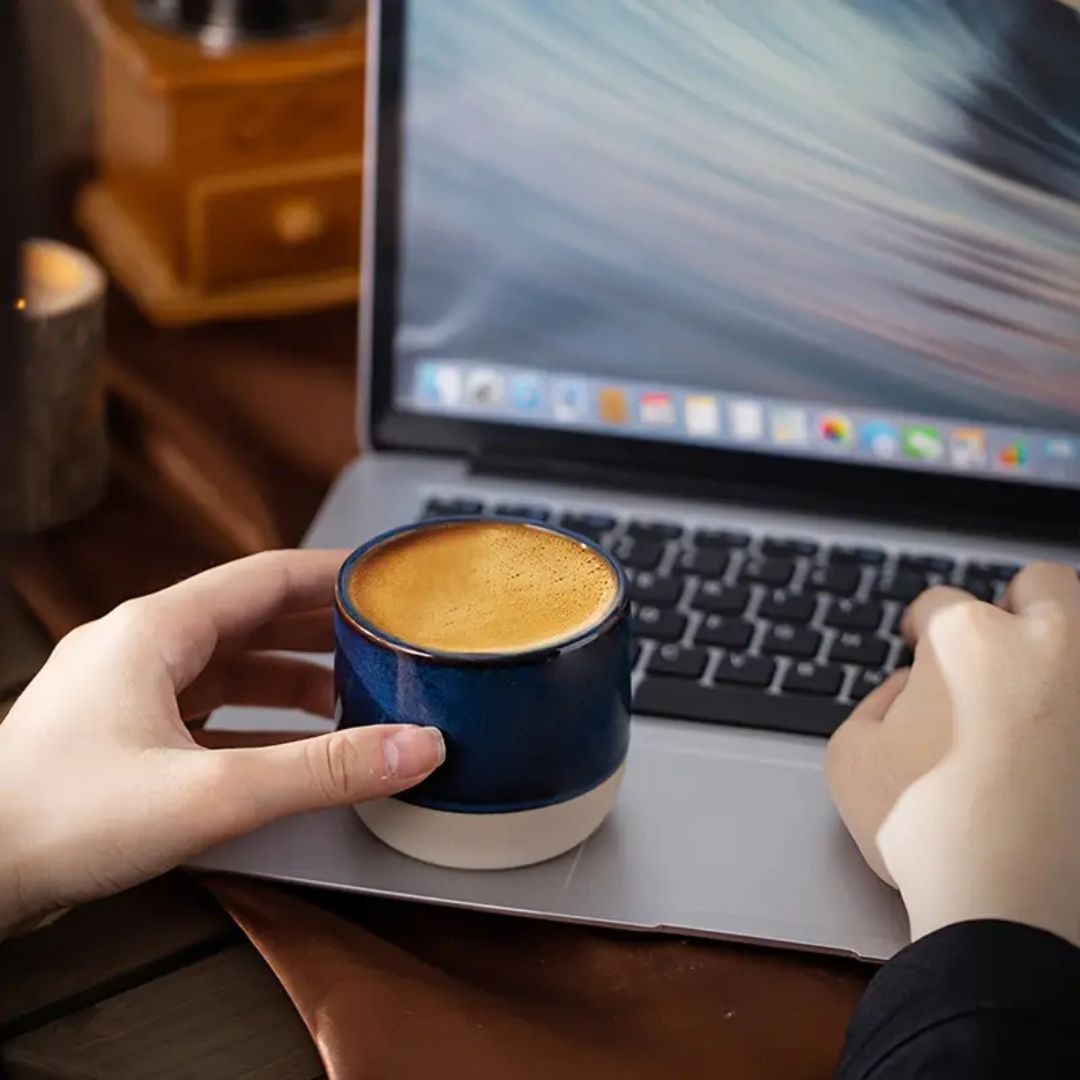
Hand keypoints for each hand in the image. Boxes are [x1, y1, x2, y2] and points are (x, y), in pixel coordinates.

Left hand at [0, 550, 444, 937]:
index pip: (267, 576)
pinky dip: (255, 717)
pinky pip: (204, 707)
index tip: (383, 579)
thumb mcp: (210, 792)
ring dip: (290, 676)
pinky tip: (289, 746)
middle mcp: (138, 648)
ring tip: (350, 695)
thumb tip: (411, 747)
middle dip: (321, 629)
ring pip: (228, 665)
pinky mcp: (117, 735)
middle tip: (380, 640)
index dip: (333, 574)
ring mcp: (123, 690)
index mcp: (155, 631)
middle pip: (252, 618)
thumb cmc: (50, 820)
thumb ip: (320, 771)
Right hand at [827, 562, 1078, 945]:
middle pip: (1042, 586)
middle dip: (1014, 608)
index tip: (916, 644)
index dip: (918, 627)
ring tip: (1039, 693)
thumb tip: (907, 691)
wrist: (1008, 909)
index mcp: (967, 638)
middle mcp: (1047, 644)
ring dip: (1063, 650)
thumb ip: (875, 703)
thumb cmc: (920, 826)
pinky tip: (1060, 750)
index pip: (938, 604)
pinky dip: (1077, 716)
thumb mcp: (849, 756)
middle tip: (996, 649)